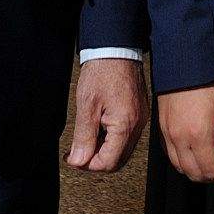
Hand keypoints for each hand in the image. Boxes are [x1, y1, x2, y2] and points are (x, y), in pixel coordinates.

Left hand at [68, 58, 145, 172]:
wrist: (116, 48)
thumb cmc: (103, 71)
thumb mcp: (86, 105)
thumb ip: (83, 137)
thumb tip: (79, 160)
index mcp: (125, 125)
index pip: (108, 162)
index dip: (88, 164)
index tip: (74, 157)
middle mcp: (137, 125)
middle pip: (118, 160)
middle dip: (96, 160)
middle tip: (78, 152)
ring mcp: (140, 119)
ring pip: (123, 150)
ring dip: (104, 150)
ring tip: (87, 139)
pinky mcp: (138, 112)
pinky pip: (127, 136)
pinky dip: (112, 139)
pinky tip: (99, 129)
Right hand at [158, 81, 213, 184]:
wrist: (188, 56)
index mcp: (198, 135)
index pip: (212, 172)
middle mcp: (179, 138)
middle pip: (195, 174)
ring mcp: (167, 132)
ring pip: (180, 167)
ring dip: (199, 171)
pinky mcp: (161, 126)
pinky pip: (170, 154)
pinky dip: (184, 160)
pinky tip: (198, 151)